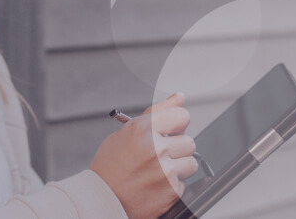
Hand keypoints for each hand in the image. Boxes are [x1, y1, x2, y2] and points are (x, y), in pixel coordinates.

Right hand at [89, 93, 197, 218]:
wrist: (104, 198)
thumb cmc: (112, 164)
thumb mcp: (127, 132)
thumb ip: (157, 113)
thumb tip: (179, 97)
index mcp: (142, 130)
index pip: (182, 116)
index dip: (176, 124)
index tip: (171, 130)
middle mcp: (155, 149)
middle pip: (189, 141)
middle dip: (177, 148)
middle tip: (159, 155)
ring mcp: (165, 171)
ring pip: (191, 162)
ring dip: (178, 166)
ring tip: (157, 171)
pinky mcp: (172, 191)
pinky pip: (184, 182)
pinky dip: (173, 184)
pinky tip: (156, 184)